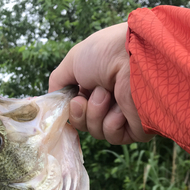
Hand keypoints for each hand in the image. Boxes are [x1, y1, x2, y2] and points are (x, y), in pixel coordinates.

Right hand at [48, 22, 153, 144]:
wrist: (137, 59)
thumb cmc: (107, 53)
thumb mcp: (73, 61)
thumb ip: (58, 82)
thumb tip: (53, 101)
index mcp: (98, 84)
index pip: (77, 107)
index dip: (71, 107)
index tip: (68, 100)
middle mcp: (110, 100)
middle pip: (83, 123)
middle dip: (80, 113)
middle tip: (84, 98)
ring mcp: (123, 115)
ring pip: (95, 131)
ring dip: (95, 113)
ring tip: (107, 95)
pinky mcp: (135, 129)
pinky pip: (112, 136)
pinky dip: (111, 123)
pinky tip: (120, 109)